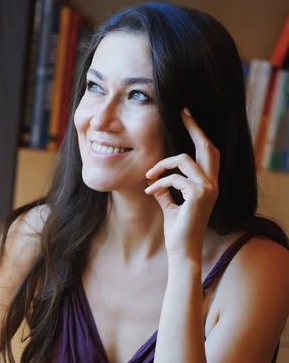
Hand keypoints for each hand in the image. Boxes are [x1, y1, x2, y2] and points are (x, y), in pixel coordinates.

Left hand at [145, 109, 219, 259]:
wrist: (183, 250)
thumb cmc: (177, 230)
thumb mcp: (171, 205)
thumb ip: (167, 189)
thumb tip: (155, 177)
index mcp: (209, 184)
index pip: (208, 152)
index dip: (199, 133)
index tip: (186, 116)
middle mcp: (213, 183)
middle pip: (207, 146)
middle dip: (193, 127)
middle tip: (181, 112)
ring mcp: (209, 188)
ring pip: (184, 159)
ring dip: (162, 166)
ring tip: (149, 177)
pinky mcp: (199, 194)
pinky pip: (175, 178)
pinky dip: (160, 183)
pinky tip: (151, 193)